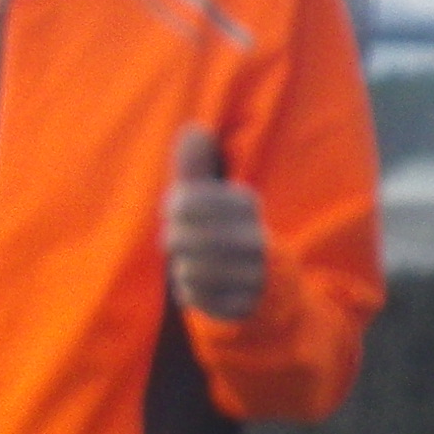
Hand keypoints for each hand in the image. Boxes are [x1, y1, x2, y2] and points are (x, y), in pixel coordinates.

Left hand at [164, 125, 266, 322]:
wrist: (260, 279)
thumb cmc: (222, 226)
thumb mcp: (210, 194)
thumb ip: (197, 166)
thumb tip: (194, 129)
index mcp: (245, 204)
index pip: (188, 201)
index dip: (173, 206)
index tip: (173, 209)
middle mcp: (253, 238)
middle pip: (184, 237)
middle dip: (174, 238)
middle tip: (176, 239)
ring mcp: (250, 274)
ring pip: (190, 269)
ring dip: (182, 264)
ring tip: (190, 259)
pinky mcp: (241, 304)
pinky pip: (196, 297)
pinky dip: (189, 290)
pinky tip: (198, 282)